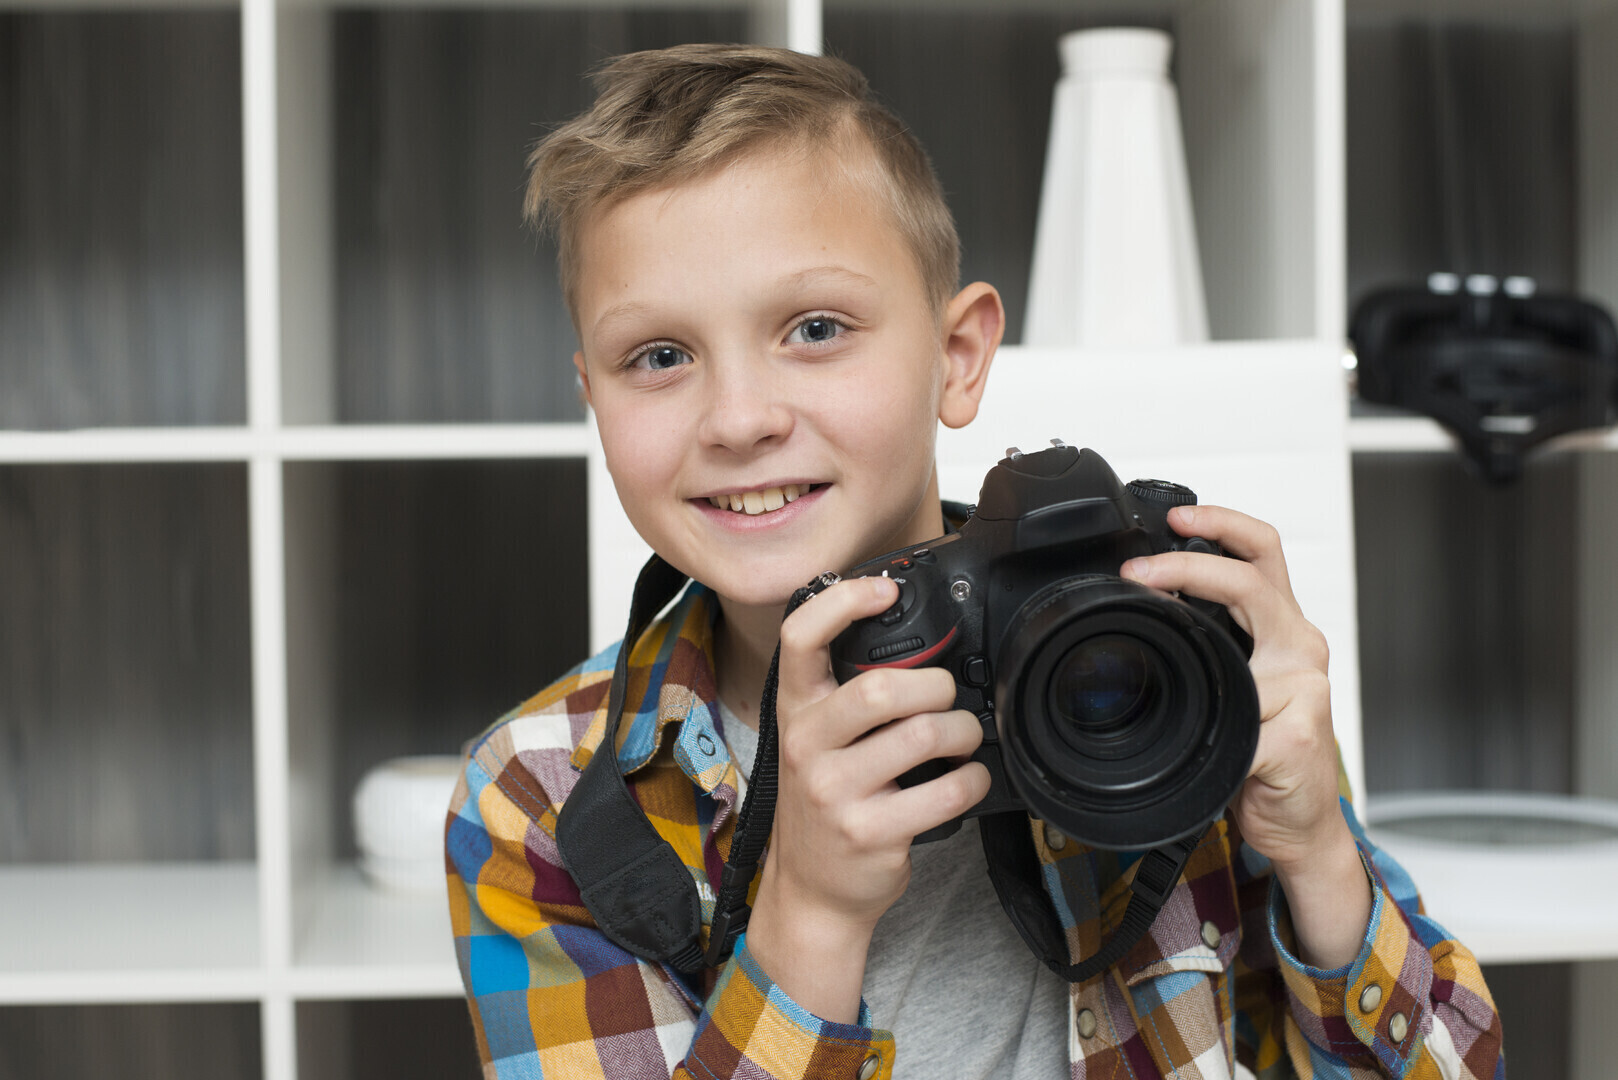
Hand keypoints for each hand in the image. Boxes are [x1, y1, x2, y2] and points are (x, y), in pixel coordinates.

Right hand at [743, 575, 990, 1020]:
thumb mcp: (816, 743)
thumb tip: (917, 650)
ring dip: (962, 732)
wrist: (812, 891)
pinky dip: (971, 781)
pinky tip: (966, 781)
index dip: (842, 603)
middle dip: (935, 687)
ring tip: (963, 739)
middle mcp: (806, 747)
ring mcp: (834, 793)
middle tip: (948, 699)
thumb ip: (845, 699)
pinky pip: (946, 792)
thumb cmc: (826, 804)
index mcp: (795, 712)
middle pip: (879, 688)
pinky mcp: (870, 833)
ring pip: (922, 736)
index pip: (800, 639)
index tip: (884, 590)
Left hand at [1121, 505, 1370, 967]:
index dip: (1221, 524)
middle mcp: (1300, 647)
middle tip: (1140, 570)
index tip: (1174, 517)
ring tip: (1156, 639)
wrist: (1299, 824)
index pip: (1261, 553)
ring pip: (1248, 643)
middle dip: (1191, 564)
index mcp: (1283, 629)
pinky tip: (1202, 738)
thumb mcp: (1234, 688)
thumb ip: (1210, 650)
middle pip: (1254, 578)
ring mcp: (1305, 689)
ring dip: (1195, 638)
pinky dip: (1213, 728)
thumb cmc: (1262, 753)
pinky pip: (1243, 723)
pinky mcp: (1297, 735)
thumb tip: (1148, 611)